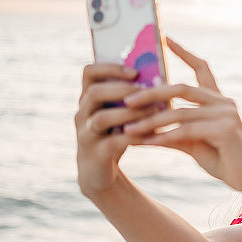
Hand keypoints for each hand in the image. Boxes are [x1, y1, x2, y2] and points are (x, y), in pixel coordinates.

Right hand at [74, 64, 156, 197]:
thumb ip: (132, 98)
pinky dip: (135, 136)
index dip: (110, 68)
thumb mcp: (120, 114)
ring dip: (130, 113)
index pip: (89, 72)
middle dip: (123, 89)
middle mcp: (82, 113)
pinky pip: (113, 142)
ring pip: (101, 118)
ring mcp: (86, 134)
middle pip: (94, 93)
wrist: (99, 173)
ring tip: (155, 111)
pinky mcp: (95, 153)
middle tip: (148, 91)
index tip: (135, 71)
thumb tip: (159, 79)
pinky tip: (153, 134)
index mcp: (88, 98)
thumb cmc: (115, 135)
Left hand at [121, 38, 241, 196]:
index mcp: (218, 100)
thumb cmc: (224, 160)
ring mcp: (226, 114)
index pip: (202, 68)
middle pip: (181, 88)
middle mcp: (223, 102)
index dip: (184, 53)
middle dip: (151, 93)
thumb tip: (142, 128)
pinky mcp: (225, 130)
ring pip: (179, 112)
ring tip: (128, 128)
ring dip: (150, 122)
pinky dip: (164, 136)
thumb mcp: (194, 143)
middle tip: (126, 100)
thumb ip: (173, 131)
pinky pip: (186, 131)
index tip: (166, 39)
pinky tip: (147, 142)